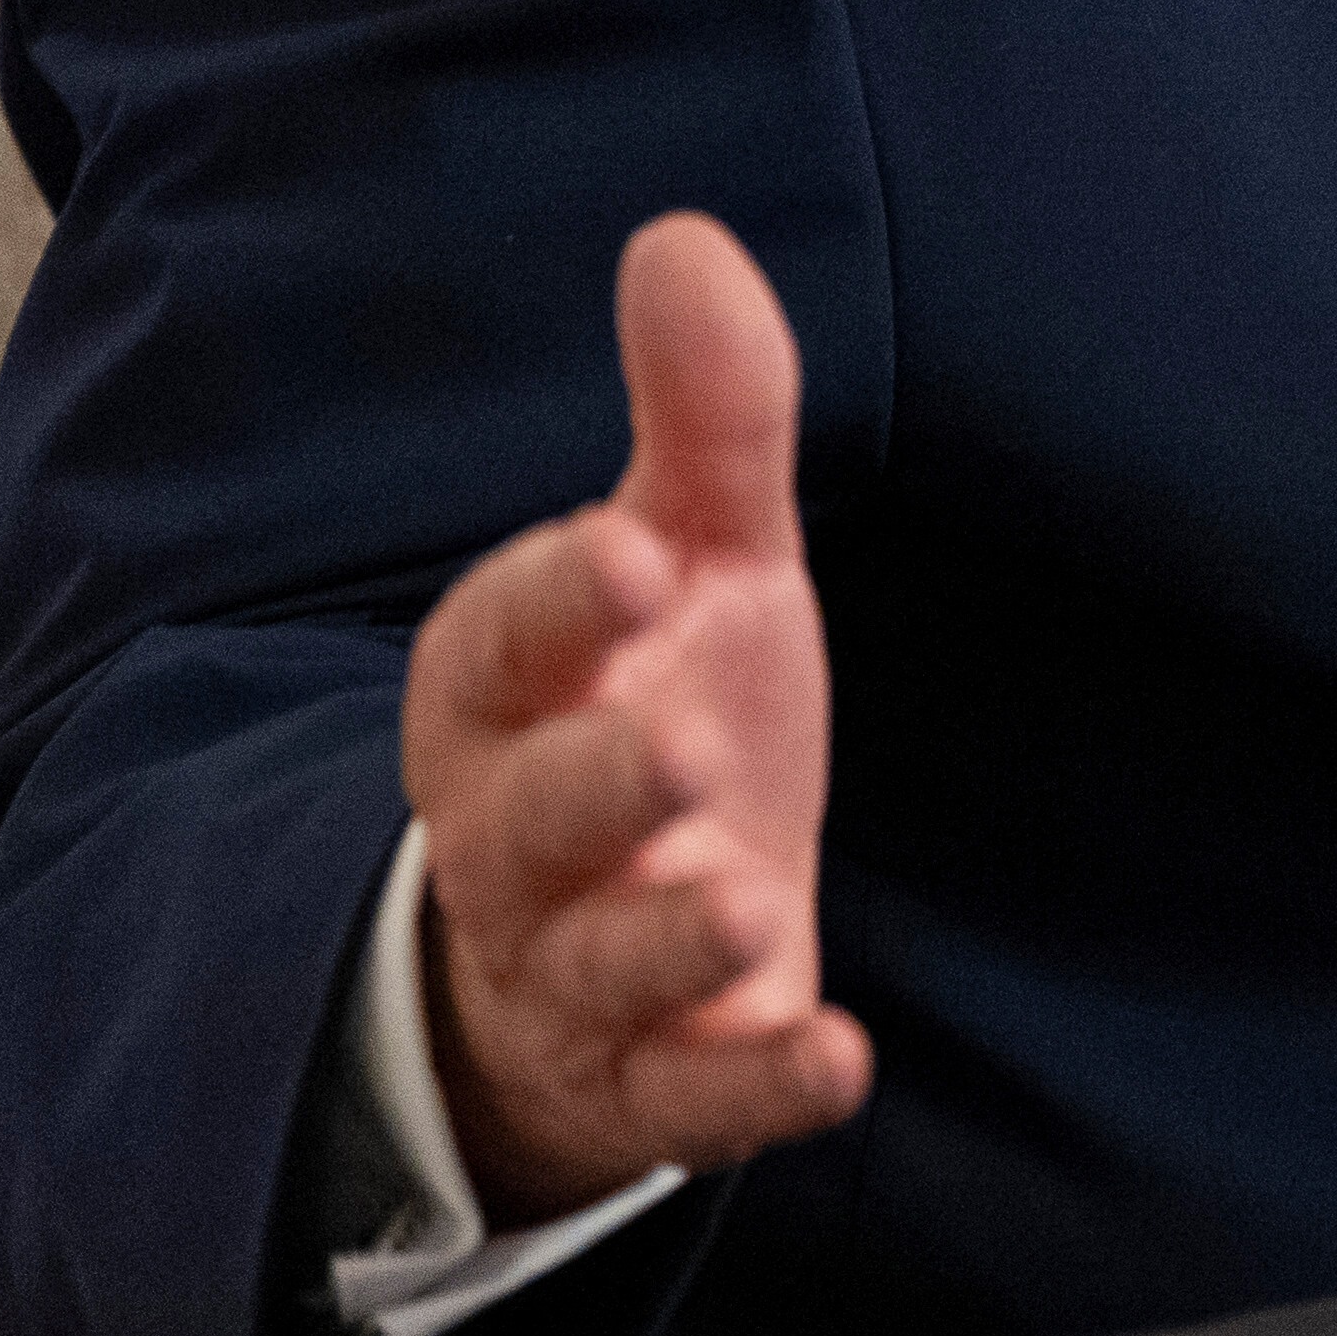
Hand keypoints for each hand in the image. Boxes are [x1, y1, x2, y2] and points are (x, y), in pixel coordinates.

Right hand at [397, 212, 872, 1219]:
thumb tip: (681, 235)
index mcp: (507, 694)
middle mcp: (515, 839)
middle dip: (593, 784)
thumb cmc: (644, 706)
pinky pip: (688, 1099)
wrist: (607, 938)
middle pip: (524, 817)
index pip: (500, 645)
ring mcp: (578, 972)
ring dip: (663, 942)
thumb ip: (700, 420)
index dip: (554, 603)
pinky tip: (837, 1059)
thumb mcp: (693, 560)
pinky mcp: (653, 1082)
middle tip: (679, 750)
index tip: (628, 553)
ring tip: (741, 905)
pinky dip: (754, 1086)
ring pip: (591, 965)